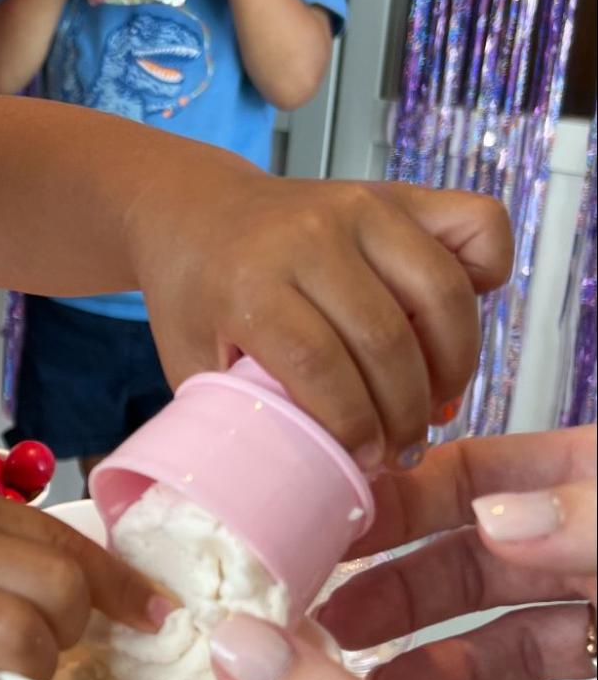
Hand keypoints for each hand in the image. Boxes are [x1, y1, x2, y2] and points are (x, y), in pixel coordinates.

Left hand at [128, 171, 512, 469]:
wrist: (195, 211)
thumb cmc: (196, 296)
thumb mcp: (190, 362)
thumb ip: (240, 413)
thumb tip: (303, 485)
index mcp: (250, 284)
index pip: (320, 364)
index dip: (354, 425)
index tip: (365, 463)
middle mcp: (311, 237)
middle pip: (388, 338)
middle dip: (406, 412)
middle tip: (404, 448)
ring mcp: (361, 207)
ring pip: (443, 293)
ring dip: (453, 363)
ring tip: (435, 403)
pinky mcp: (398, 194)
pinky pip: (478, 225)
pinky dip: (489, 273)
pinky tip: (456, 321)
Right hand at [322, 427, 595, 679]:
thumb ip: (585, 521)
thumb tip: (491, 517)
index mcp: (596, 491)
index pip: (481, 477)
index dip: (402, 500)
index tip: (326, 530)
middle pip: (479, 568)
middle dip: (397, 598)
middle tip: (324, 628)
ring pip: (514, 650)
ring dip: (437, 676)